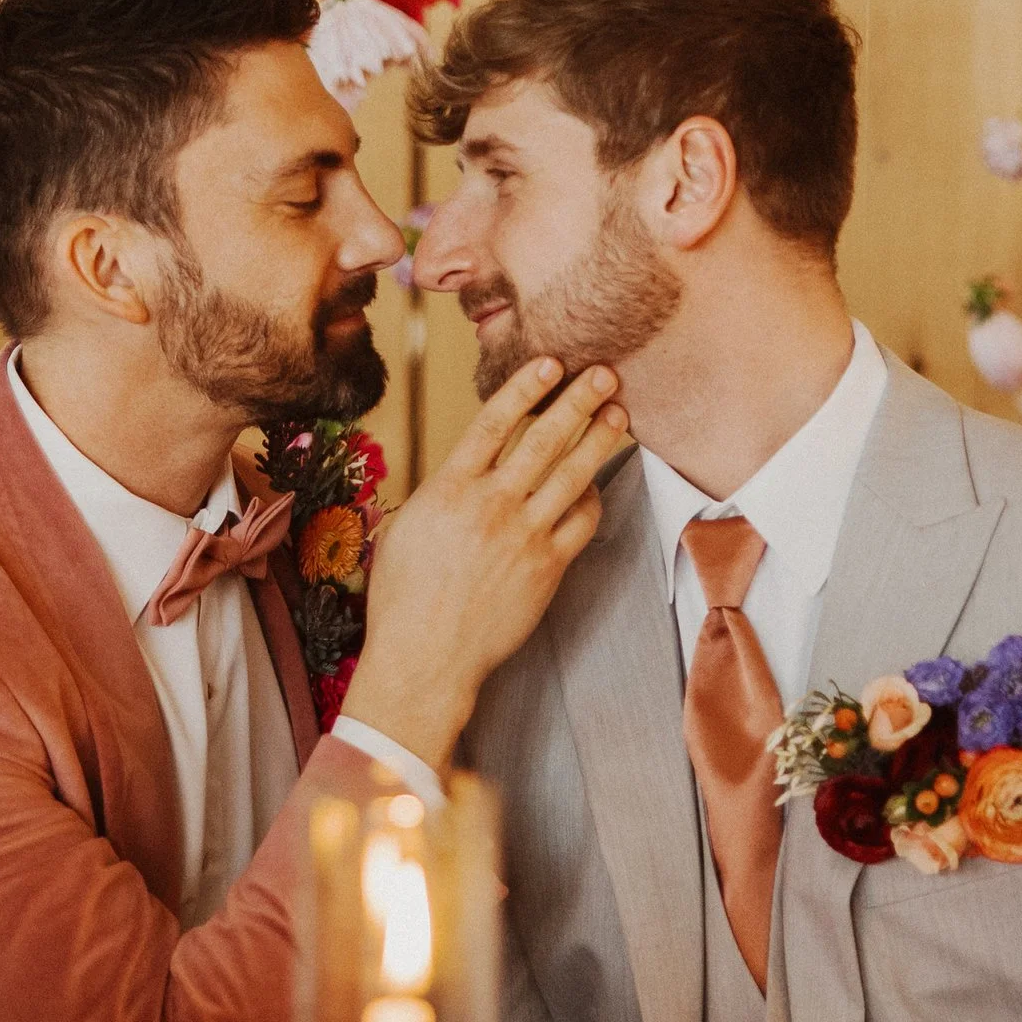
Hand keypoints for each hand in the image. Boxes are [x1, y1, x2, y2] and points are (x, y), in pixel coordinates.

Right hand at [340, 358, 629, 776]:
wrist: (425, 658)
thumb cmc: (402, 598)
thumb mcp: (405, 528)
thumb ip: (439, 491)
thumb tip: (464, 468)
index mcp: (448, 488)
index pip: (494, 420)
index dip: (526, 387)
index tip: (550, 363)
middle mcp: (489, 504)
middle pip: (544, 437)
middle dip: (579, 400)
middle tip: (606, 374)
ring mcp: (523, 535)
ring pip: (573, 473)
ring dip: (600, 437)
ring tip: (618, 413)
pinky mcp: (547, 567)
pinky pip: (581, 521)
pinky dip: (592, 497)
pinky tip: (596, 483)